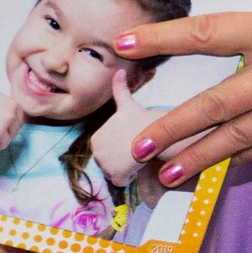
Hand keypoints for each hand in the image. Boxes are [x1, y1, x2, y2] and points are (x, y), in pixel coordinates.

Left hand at [87, 70, 152, 185]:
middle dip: (122, 160)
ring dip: (127, 168)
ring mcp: (104, 164)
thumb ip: (119, 89)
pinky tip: (137, 164)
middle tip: (134, 149)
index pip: (105, 152)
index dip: (120, 149)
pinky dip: (130, 176)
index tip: (130, 140)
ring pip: (116, 174)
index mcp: (95, 138)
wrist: (156, 132)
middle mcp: (95, 152)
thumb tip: (118, 71)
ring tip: (136, 155)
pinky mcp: (115, 175)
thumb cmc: (142, 120)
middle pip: (108, 164)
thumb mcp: (127, 105)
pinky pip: (121, 182)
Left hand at [117, 0, 251, 184]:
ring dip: (197, 157)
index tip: (123, 43)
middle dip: (172, 127)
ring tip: (165, 172)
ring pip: (237, 138)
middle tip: (137, 144)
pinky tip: (207, 168)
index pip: (205, 35)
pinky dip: (233, 157)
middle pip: (216, 104)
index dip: (161, 40)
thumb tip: (203, 44)